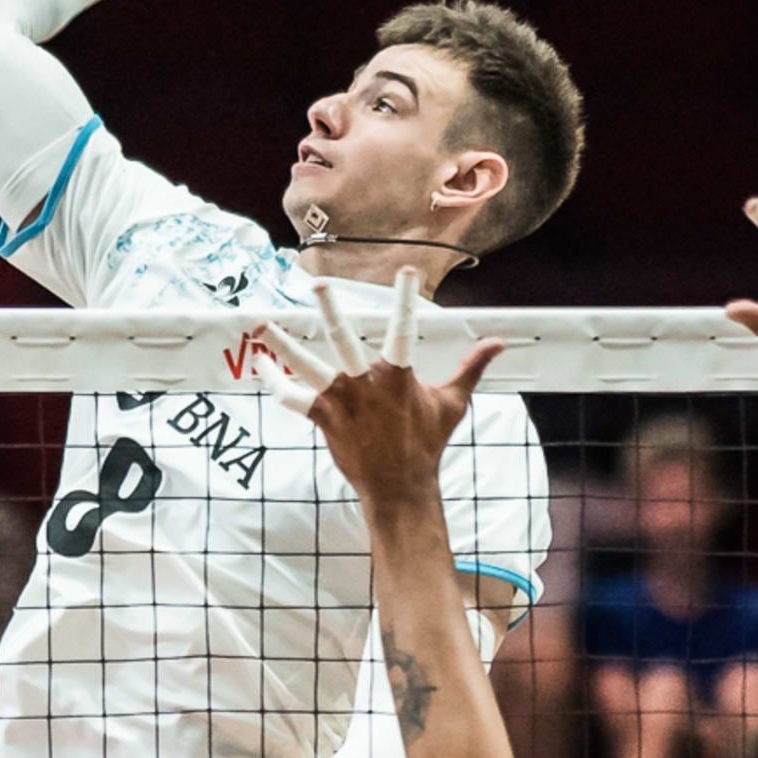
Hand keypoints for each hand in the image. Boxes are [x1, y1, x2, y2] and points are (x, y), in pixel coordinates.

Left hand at [260, 274, 506, 511]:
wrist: (400, 486)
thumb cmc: (426, 444)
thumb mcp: (452, 403)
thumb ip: (471, 368)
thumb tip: (497, 343)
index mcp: (398, 375)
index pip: (404, 328)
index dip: (405, 298)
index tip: (406, 271)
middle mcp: (366, 383)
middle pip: (343, 338)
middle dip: (330, 309)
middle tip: (318, 284)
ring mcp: (341, 401)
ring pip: (306, 366)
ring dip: (283, 345)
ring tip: (263, 326)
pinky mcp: (324, 418)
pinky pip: (293, 398)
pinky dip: (275, 383)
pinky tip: (260, 366)